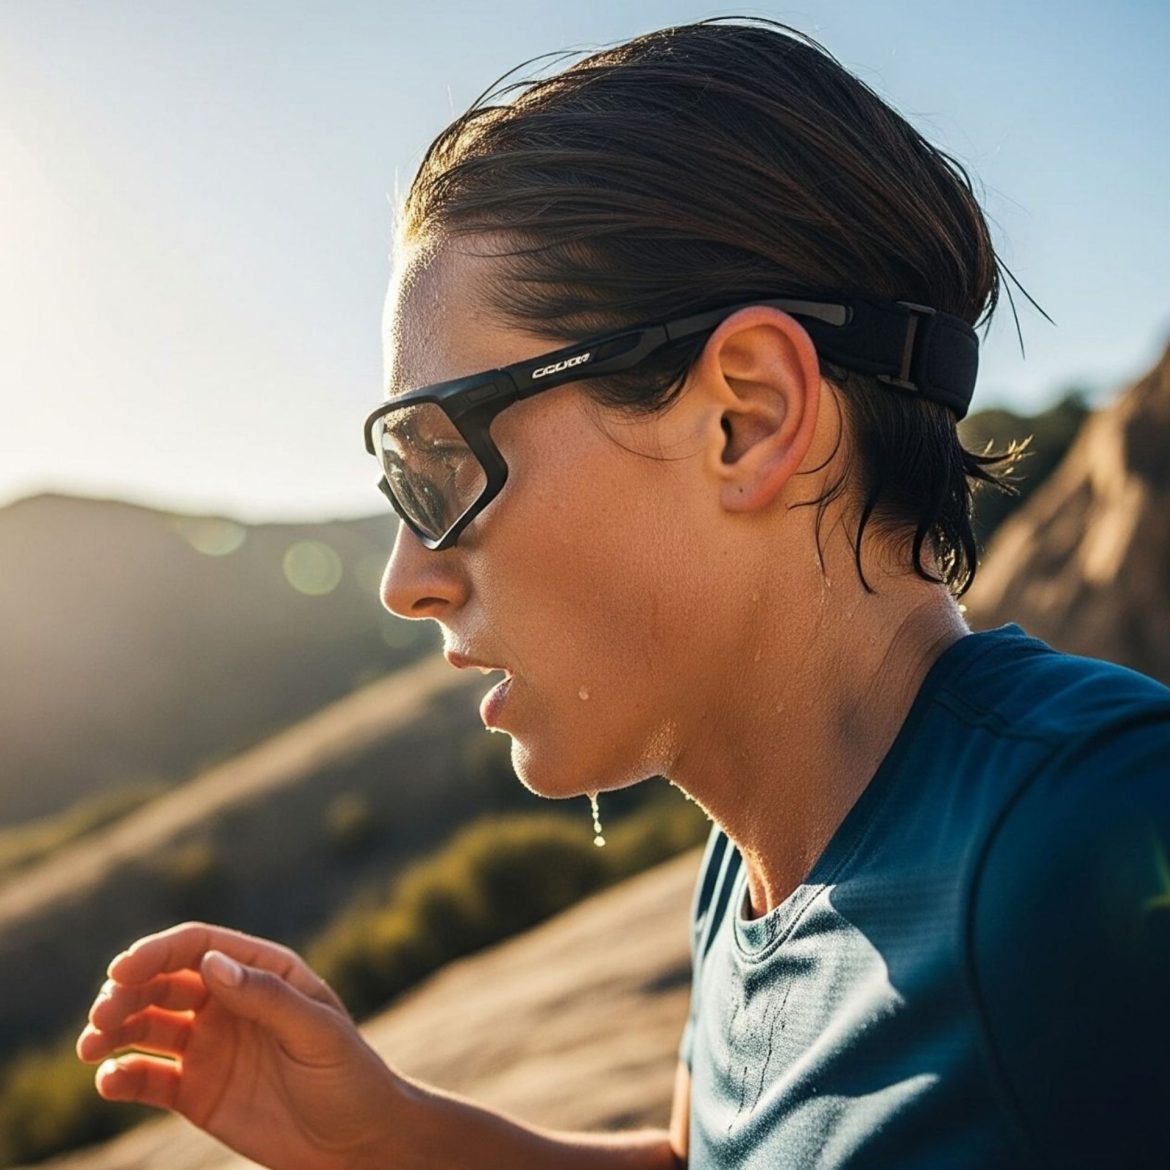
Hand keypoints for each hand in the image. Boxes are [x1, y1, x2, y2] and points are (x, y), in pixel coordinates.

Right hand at [77, 923, 403, 1169]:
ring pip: (145, 1025)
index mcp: (262, 972)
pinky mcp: (194, 1091)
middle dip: (126, 991)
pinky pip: (147, 1078)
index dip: (157, 951)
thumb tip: (213, 962)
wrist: (357, 1142)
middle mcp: (229, 1001)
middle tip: (101, 1015)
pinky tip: (109, 1080)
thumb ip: (267, 997)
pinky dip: (121, 1075)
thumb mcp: (317, 1032)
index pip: (199, 946)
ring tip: (91, 1046)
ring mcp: (208, 1045)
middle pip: (163, 982)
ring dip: (113, 1029)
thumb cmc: (349, 1075)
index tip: (121, 970)